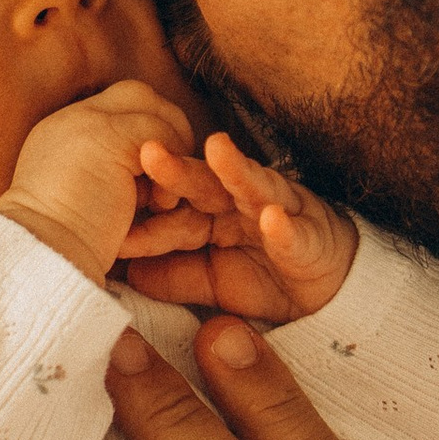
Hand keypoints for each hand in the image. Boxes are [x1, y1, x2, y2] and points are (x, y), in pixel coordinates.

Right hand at [0, 75, 196, 281]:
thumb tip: (148, 172)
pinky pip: (161, 134)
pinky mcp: (108, 136)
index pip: (115, 108)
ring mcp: (88, 121)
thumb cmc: (63, 251)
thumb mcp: (79, 202)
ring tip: (162, 198)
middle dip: (167, 130)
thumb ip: (105, 175)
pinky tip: (160, 204)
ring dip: (173, 150)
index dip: (144, 134)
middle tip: (170, 179)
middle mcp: (70, 119)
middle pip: (136, 95)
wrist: (42, 259)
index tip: (152, 179)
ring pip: (155, 109)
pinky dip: (171, 167)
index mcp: (59, 134)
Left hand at [120, 130, 360, 320]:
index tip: (110, 216)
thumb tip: (123, 272)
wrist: (328, 289)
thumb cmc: (265, 275)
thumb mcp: (208, 282)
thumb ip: (170, 276)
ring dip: (234, 169)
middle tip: (145, 151)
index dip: (145, 212)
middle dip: (176, 168)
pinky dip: (284, 224)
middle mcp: (239, 202)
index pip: (171, 207)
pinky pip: (294, 231)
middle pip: (202, 183)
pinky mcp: (310, 235)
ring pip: (251, 188)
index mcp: (210, 211)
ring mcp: (276, 211)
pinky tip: (271, 216)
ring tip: (214, 150)